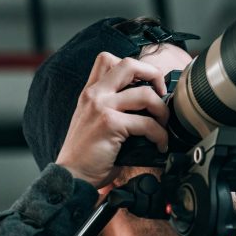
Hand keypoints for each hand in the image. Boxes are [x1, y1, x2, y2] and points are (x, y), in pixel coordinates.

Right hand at [55, 52, 168, 188]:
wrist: (72, 176)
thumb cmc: (88, 155)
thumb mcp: (96, 122)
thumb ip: (116, 108)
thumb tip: (151, 106)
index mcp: (91, 92)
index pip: (108, 59)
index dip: (135, 66)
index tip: (148, 84)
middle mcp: (94, 94)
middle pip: (129, 64)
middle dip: (154, 75)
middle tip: (162, 94)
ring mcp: (101, 107)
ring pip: (146, 94)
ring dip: (162, 111)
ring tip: (163, 126)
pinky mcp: (109, 123)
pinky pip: (147, 123)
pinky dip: (160, 135)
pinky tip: (159, 145)